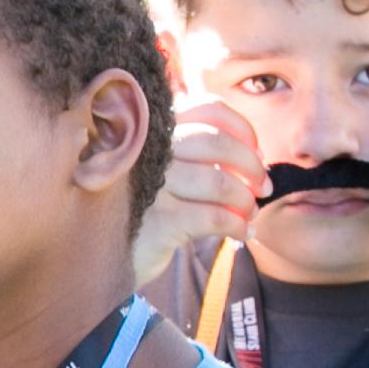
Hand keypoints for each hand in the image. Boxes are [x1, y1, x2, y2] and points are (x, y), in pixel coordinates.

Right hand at [138, 95, 262, 278]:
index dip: (242, 130)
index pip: (209, 110)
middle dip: (252, 168)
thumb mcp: (170, 171)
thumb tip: (259, 157)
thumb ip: (204, 155)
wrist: (105, 256)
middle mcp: (149, 150)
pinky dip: (238, 226)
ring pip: (220, 183)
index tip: (257, 154)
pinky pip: (214, 218)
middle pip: (218, 143)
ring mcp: (151, 185)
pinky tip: (242, 233)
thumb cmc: (149, 208)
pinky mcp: (159, 221)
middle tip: (263, 189)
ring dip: (246, 202)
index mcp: (154, 130)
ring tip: (249, 215)